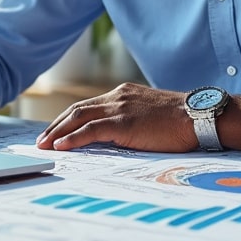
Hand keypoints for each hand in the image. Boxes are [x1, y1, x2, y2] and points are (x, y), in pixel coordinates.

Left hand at [35, 83, 198, 152]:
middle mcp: (117, 96)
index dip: (68, 119)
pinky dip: (72, 138)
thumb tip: (118, 137)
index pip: (87, 105)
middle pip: (76, 110)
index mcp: (123, 93)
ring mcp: (120, 108)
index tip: (55, 131)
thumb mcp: (150, 115)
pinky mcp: (124, 123)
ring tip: (44, 145)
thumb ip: (131, 120)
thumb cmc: (181, 121)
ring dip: (58, 132)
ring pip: (78, 118)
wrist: (199, 116)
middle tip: (41, 140)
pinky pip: (90, 130)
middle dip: (56, 125)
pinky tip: (61, 146)